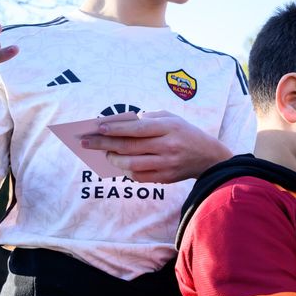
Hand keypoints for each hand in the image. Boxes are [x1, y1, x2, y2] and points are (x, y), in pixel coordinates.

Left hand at [80, 110, 233, 182]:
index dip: (115, 129)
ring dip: (113, 159)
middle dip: (104, 144)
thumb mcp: (171, 118)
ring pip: (131, 164)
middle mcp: (168, 146)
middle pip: (129, 147)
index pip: (137, 129)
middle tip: (86, 142)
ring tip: (105, 154)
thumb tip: (119, 125)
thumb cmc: (185, 132)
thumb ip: (148, 118)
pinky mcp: (166, 178)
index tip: (97, 128)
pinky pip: (139, 176)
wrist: (209, 157)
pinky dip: (126, 171)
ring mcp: (167, 164)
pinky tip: (120, 164)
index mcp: (169, 128)